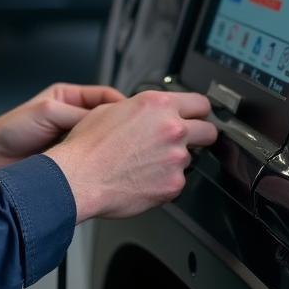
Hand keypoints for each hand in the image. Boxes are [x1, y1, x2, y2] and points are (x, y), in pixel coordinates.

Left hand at [0, 83, 124, 174]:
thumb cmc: (11, 129)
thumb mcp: (48, 112)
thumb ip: (78, 115)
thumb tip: (107, 121)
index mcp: (70, 98)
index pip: (106, 97)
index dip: (122, 106)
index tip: (133, 117)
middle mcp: (74, 118)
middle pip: (106, 121)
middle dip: (118, 129)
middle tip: (131, 138)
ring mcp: (73, 141)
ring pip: (101, 142)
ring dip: (107, 149)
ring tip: (115, 154)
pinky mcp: (71, 162)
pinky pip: (91, 161)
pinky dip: (97, 164)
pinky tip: (101, 168)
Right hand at [43, 89, 217, 222]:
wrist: (79, 177)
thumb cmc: (89, 146)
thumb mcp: (111, 109)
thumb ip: (142, 110)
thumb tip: (151, 114)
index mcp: (157, 105)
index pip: (200, 103)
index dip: (198, 111)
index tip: (196, 116)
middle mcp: (172, 129)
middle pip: (209, 131)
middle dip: (199, 135)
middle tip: (182, 140)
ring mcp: (176, 158)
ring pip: (190, 158)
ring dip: (175, 160)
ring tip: (147, 163)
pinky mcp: (173, 185)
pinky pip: (178, 181)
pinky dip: (165, 181)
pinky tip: (143, 177)